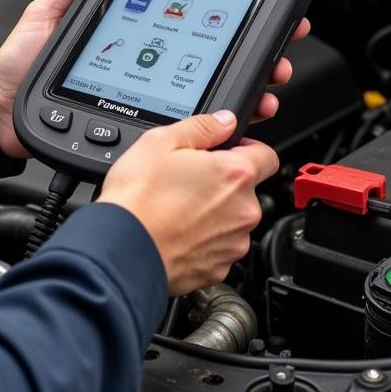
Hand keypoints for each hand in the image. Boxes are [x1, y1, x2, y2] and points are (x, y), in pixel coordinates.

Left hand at [0, 0, 311, 156]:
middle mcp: (146, 67)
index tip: (259, 3)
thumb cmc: (22, 67)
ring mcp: (148, 96)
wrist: (3, 114)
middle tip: (279, 46)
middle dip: (254, 50)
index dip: (223, 13)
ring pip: (210, 92)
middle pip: (210, 57)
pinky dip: (223, 120)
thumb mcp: (46, 16)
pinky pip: (190, 125)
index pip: (185, 21)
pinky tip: (241, 112)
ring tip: (268, 79)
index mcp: (132, 36)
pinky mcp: (144, 125)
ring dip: (249, 84)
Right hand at [98, 111, 278, 294]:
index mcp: (235, 175)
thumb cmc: (138, 199)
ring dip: (214, 213)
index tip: (226, 153)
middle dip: (223, 183)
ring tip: (176, 208)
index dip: (246, 149)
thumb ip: (202, 127)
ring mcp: (233, 243)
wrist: (123, 249)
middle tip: (188, 180)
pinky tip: (176, 230)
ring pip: (233, 220)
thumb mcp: (160, 142)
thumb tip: (225, 121)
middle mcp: (244, 211)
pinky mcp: (219, 270)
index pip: (267, 154)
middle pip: (246, 189)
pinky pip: (218, 247)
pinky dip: (202, 239)